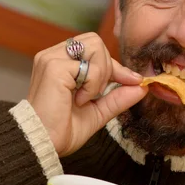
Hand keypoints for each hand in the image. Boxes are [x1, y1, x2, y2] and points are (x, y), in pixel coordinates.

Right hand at [28, 33, 146, 156]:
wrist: (42, 143)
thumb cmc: (61, 129)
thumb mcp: (98, 111)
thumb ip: (118, 97)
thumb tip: (141, 87)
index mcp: (61, 62)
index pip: (94, 50)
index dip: (115, 66)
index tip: (133, 81)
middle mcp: (54, 55)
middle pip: (95, 41)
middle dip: (107, 66)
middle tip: (98, 92)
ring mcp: (51, 58)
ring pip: (94, 47)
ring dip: (100, 75)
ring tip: (86, 96)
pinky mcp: (53, 67)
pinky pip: (88, 66)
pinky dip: (91, 84)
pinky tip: (79, 100)